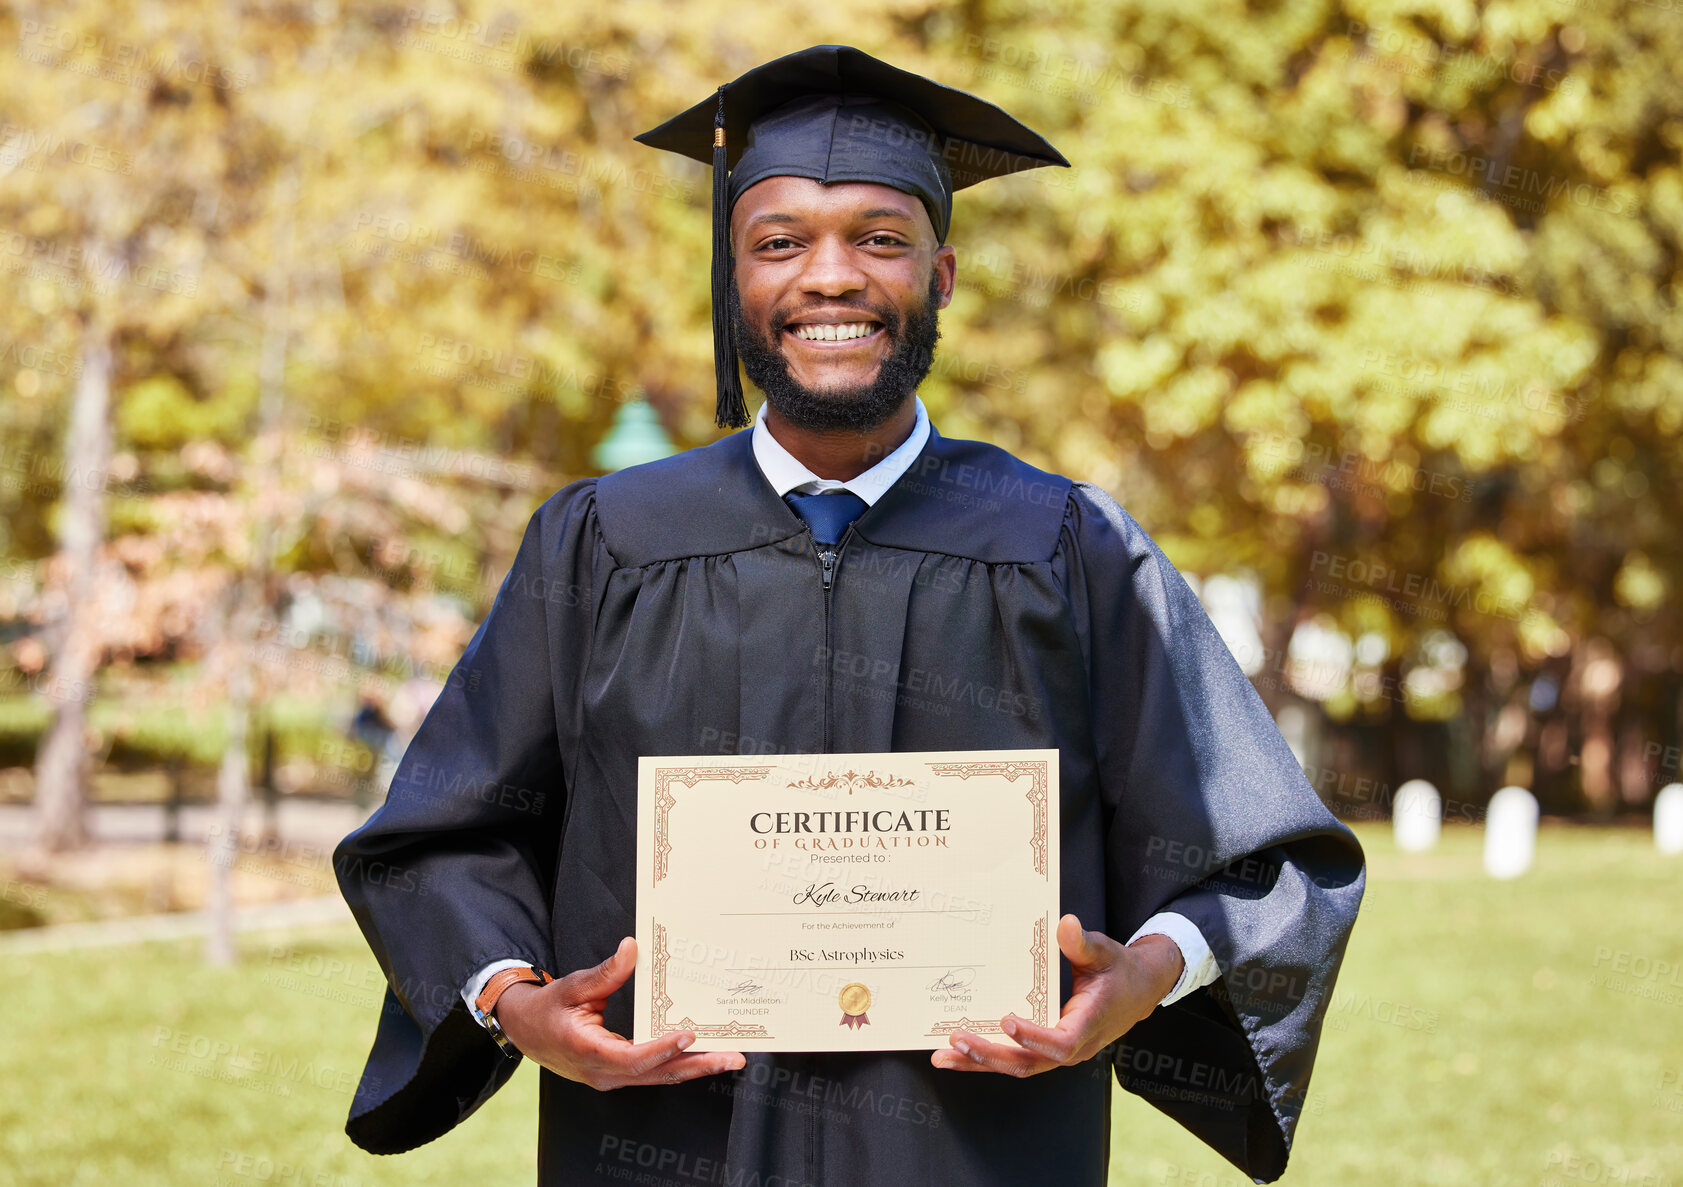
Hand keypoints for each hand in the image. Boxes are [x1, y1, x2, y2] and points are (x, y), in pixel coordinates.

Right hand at [495, 936, 745, 1088]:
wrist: (526, 1032)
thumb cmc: (548, 1009)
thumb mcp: (572, 986)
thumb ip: (605, 973)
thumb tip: (632, 949)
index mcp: (589, 1051)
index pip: (632, 1057)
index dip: (662, 1049)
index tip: (689, 1036)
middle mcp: (604, 1072)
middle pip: (657, 1074)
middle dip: (697, 1066)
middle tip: (733, 1057)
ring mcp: (612, 1077)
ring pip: (659, 1076)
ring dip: (695, 1068)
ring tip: (729, 1057)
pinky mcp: (619, 1074)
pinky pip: (653, 1072)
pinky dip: (679, 1065)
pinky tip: (703, 1055)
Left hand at [930, 914, 1181, 1076]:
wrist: (1135, 992)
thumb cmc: (1117, 970)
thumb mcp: (1105, 952)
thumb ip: (1083, 943)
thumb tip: (1066, 924)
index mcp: (1088, 1024)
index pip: (1061, 1042)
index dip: (1034, 1036)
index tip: (1008, 1020)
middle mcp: (1072, 1047)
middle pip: (1029, 1062)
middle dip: (990, 1055)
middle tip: (956, 1040)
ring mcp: (1057, 1052)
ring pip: (1017, 1065)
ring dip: (980, 1062)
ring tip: (943, 1056)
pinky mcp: (1045, 1049)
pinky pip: (1015, 1057)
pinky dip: (986, 1057)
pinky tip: (958, 1052)